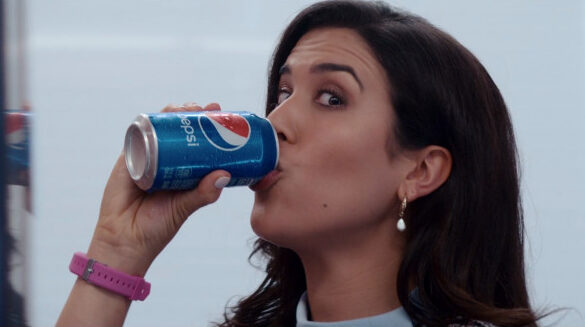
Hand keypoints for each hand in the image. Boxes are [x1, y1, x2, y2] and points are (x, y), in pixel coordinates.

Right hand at [87, 102, 229, 275]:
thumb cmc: (156, 229)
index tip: (224, 117)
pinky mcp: (129, 159)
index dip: (210, 131)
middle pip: (181, 133)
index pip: (200, 146)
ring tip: (189, 107)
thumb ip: (203, 194)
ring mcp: (147, 158)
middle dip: (195, 116)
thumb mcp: (184, 208)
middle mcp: (167, 163)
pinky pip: (139, 136)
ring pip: (161, 130)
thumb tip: (224, 174)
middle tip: (210, 108)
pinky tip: (162, 113)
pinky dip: (149, 122)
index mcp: (184, 174)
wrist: (123, 240)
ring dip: (174, 114)